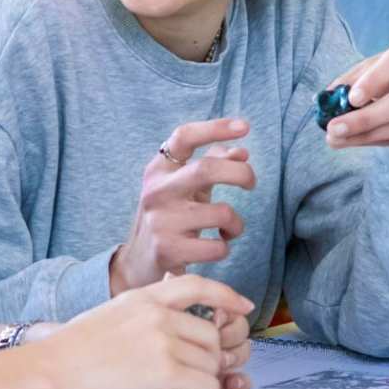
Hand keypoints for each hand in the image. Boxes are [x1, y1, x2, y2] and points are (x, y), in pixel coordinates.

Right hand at [27, 275, 256, 388]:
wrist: (48, 375)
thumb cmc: (69, 356)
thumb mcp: (108, 318)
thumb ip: (141, 319)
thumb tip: (175, 339)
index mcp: (143, 299)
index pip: (196, 286)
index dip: (225, 297)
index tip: (243, 307)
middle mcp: (158, 315)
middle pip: (211, 338)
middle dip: (205, 365)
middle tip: (182, 387)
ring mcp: (164, 341)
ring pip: (212, 367)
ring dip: (199, 388)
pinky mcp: (167, 370)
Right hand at [112, 119, 255, 293]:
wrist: (138, 262)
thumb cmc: (170, 217)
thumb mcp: (185, 187)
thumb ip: (212, 165)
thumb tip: (241, 152)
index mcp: (159, 170)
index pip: (184, 137)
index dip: (215, 128)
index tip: (245, 127)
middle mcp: (156, 191)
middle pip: (206, 169)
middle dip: (240, 174)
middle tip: (251, 183)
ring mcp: (160, 221)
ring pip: (221, 213)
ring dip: (236, 224)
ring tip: (229, 229)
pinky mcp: (167, 250)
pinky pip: (217, 247)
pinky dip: (225, 247)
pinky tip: (215, 247)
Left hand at [324, 35, 388, 147]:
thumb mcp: (380, 64)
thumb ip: (355, 77)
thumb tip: (325, 98)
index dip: (376, 79)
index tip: (352, 98)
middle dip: (365, 119)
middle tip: (334, 129)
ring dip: (365, 135)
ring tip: (337, 138)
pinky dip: (376, 140)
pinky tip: (356, 140)